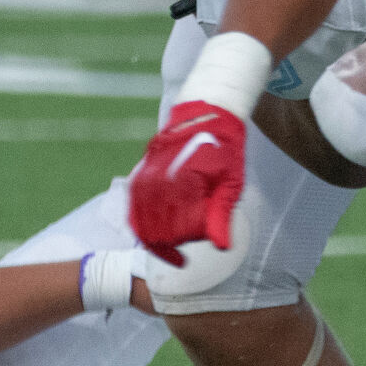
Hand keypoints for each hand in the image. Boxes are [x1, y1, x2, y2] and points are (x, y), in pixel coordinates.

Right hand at [127, 102, 247, 265]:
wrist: (204, 117)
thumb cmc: (223, 151)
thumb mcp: (231, 183)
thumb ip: (222, 215)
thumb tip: (221, 247)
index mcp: (184, 183)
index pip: (184, 231)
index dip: (197, 238)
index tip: (210, 236)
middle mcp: (160, 183)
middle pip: (162, 234)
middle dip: (179, 243)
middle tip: (196, 237)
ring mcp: (145, 182)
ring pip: (144, 229)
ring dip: (161, 241)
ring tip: (177, 244)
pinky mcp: (138, 181)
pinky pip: (134, 217)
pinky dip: (144, 231)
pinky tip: (160, 236)